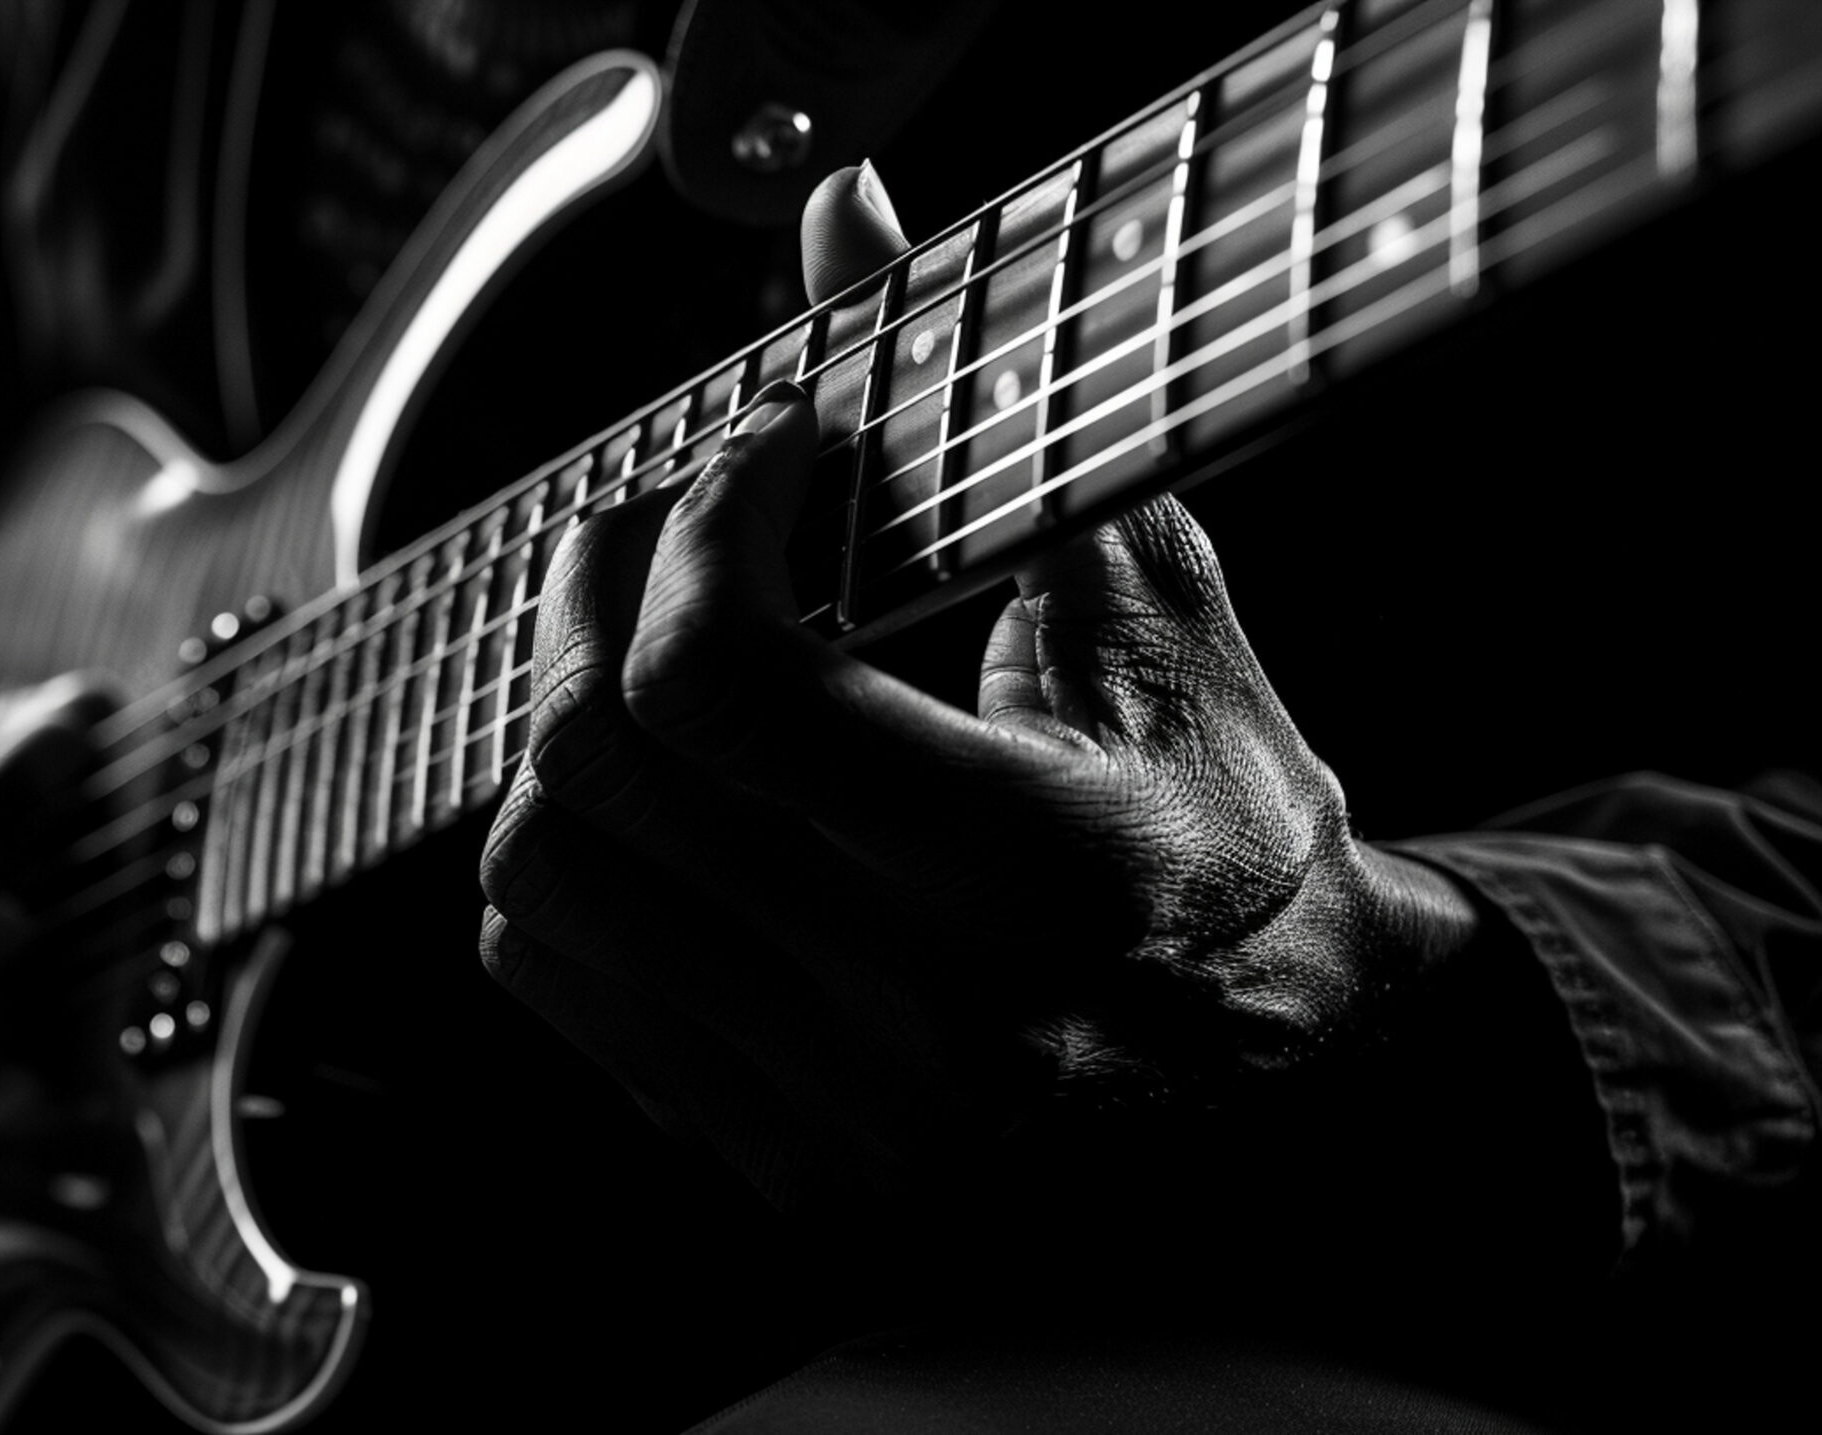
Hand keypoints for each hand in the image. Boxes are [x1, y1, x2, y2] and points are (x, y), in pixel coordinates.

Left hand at [477, 165, 1479, 1221]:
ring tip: (644, 657)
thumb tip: (834, 211)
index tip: (766, 452)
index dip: (705, 519)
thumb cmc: (1232, 827)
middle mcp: (920, 1021)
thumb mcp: (1161, 618)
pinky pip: (552, 974)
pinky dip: (559, 859)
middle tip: (655, 520)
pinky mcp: (780, 1168)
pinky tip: (649, 802)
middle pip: (601, 765)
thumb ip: (997, 413)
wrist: (1303, 1086)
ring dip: (562, 727)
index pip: (726, 683)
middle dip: (593, 589)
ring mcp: (836, 1117)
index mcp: (1034, 873)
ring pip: (540, 875)